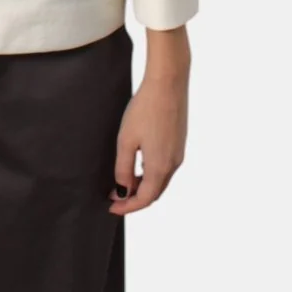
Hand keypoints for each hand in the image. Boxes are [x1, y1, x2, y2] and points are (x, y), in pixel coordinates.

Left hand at [107, 70, 188, 214]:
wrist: (168, 83)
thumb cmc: (145, 109)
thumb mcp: (126, 140)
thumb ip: (124, 168)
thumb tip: (123, 191)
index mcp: (160, 167)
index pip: (145, 199)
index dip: (128, 207)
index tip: (111, 208)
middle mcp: (173, 164)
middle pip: (155, 192)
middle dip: (135, 198)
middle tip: (115, 197)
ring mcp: (178, 153)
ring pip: (161, 180)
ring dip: (143, 186)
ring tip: (123, 182)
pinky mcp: (179, 142)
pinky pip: (165, 167)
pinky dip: (151, 174)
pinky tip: (138, 164)